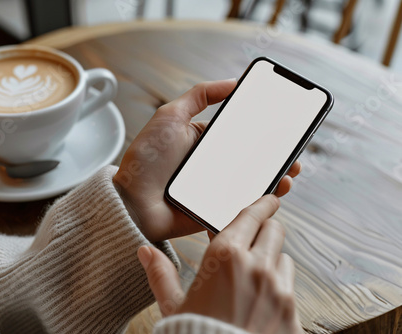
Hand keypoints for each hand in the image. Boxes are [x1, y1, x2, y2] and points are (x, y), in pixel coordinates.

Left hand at [113, 80, 301, 241]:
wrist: (132, 202)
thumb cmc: (147, 159)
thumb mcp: (170, 116)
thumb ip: (199, 96)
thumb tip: (233, 82)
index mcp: (205, 142)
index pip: (241, 133)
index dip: (263, 128)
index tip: (283, 123)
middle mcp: (215, 164)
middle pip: (253, 157)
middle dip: (277, 152)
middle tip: (294, 148)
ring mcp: (218, 189)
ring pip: (255, 181)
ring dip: (278, 174)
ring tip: (291, 168)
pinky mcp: (219, 210)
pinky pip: (246, 205)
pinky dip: (265, 198)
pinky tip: (278, 188)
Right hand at [138, 195, 302, 333]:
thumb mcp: (173, 305)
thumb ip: (160, 273)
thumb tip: (145, 250)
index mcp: (225, 257)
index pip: (251, 215)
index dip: (262, 203)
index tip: (268, 198)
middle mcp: (256, 266)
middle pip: (274, 230)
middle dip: (265, 230)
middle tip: (255, 238)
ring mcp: (279, 289)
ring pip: (284, 257)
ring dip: (272, 260)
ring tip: (255, 276)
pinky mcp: (293, 312)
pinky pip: (292, 286)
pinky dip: (280, 285)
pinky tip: (263, 299)